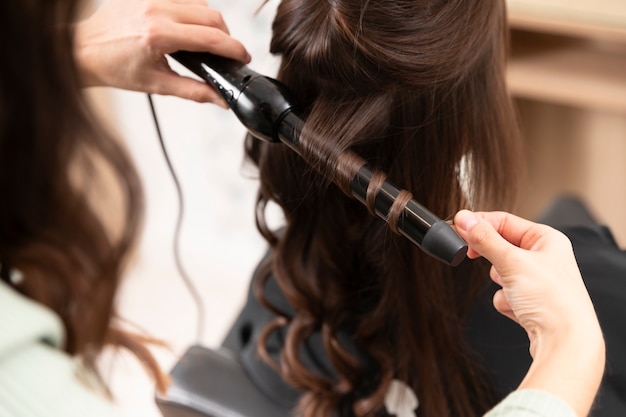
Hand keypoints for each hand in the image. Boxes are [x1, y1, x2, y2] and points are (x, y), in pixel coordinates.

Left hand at [74, 0, 250, 104]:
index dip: (234, 48)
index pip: (211, 38)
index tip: (244, 56)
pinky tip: (188, 27)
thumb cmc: (115, 68)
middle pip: (212, 16)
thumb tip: (221, 100)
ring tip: (206, 40)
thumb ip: (195, 92)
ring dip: (210, 21)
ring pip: (200, 3)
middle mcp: (156, 10)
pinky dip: (193, 11)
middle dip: (226, 35)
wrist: (83, 50)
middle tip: (226, 52)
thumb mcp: (158, 85)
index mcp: (159, 35)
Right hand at [454, 210, 603, 416]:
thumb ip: (484, 239)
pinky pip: (504, 294)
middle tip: (472, 256)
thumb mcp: (511, 261)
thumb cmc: (552, 301)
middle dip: (492, 259)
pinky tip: (519, 309)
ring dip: (501, 282)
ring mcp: (538, 281)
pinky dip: (506, 301)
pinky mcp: (531, 302)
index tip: (458, 228)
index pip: (504, 221)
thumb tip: (464, 218)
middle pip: (501, 246)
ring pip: (501, 272)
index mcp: (547, 239)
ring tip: (514, 292)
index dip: (480, 224)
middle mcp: (545, 257)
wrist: (565, 343)